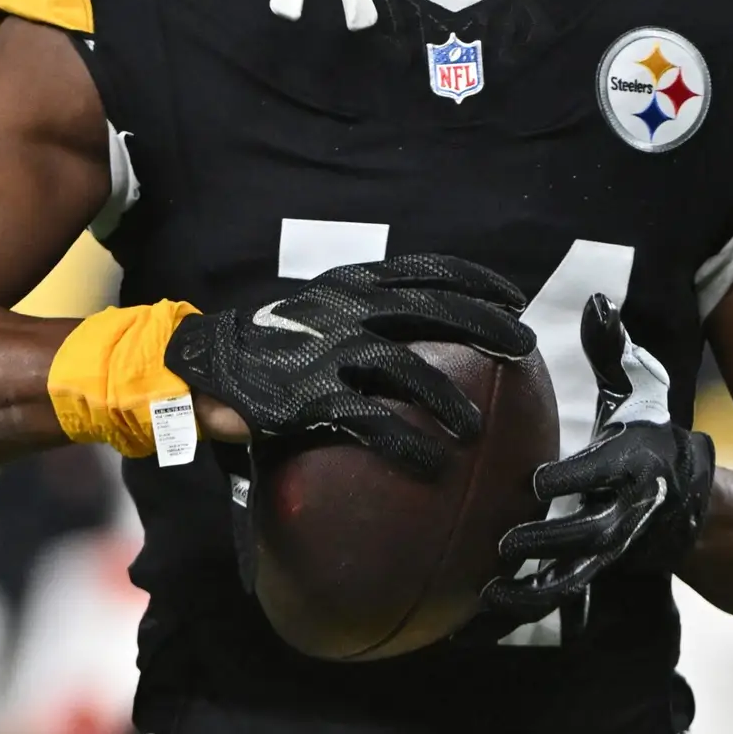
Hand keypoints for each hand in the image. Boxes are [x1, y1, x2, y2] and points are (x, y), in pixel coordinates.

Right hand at [164, 253, 534, 476]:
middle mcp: (346, 309)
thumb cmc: (276, 342)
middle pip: (431, 311)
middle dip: (483, 325)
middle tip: (522, 347)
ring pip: (406, 368)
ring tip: (477, 428)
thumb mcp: (322, 310)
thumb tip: (425, 333)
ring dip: (448, 398)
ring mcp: (329, 350)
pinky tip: (432, 464)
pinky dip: (406, 441)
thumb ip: (366, 314)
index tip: (512, 295)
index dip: (474, 280)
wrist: (210, 364)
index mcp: (352, 284)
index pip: (425, 270)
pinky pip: (370, 421)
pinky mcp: (310, 396)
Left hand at [483, 294, 712, 619]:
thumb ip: (614, 349)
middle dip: (548, 541)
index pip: (603, 473)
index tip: (539, 480)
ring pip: (569, 581)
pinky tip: (468, 626)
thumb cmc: (650, 437)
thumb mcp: (639, 390)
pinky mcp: (590, 577)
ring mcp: (607, 554)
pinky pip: (552, 603)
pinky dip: (515, 617)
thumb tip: (597, 300)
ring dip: (529, 593)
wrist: (689, 506)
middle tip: (505, 542)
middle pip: (586, 535)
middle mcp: (623, 515)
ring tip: (485, 597)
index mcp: (632, 466)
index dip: (575, 478)